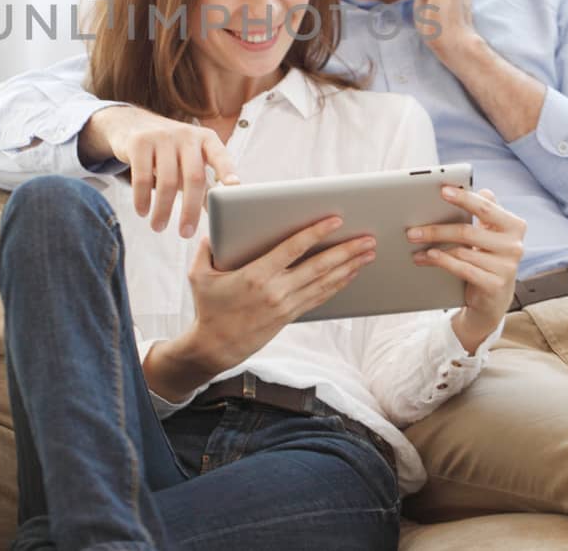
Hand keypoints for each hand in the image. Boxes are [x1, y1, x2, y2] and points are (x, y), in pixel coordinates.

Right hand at [81, 105, 238, 236]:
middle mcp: (187, 135)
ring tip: (158, 227)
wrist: (133, 124)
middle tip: (186, 233)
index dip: (228, 171)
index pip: (221, 156)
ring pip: (167, 181)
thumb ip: (207, 185)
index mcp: (206, 139)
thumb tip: (222, 215)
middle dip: (190, 210)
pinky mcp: (140, 142)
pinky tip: (142, 212)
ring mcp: (162, 136)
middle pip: (194, 177)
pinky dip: (142, 199)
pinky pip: (141, 177)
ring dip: (162, 210)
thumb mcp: (191, 162)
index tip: (234, 188)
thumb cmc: (171, 151)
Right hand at [183, 217, 376, 372]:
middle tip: (368, 238)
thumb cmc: (208, 308)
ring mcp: (286, 305)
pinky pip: (320, 297)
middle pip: (319, 267)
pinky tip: (351, 274)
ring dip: (349, 267)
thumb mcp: (199, 275)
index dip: (316, 233)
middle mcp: (276, 290)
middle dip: (346, 251)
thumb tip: (213, 231)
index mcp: (256, 275)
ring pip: (325, 283)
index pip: (293, 249)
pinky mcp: (290, 316)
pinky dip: (338, 285)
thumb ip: (206, 250)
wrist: (215, 347)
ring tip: (368, 253)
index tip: (335, 220)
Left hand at [407, 185, 524, 350]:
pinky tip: (428, 257)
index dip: (463, 197)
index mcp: (514, 225)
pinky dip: (442, 261)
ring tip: (415, 246)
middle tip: (412, 230)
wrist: (494, 299)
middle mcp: (514, 245)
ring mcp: (506, 267)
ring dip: (433, 248)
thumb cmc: (488, 258)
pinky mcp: (495, 285)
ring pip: (461, 251)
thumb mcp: (490, 233)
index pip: (485, 207)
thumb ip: (486, 211)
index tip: (442, 190)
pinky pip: (463, 269)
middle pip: (468, 231)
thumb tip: (481, 188)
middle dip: (436, 229)